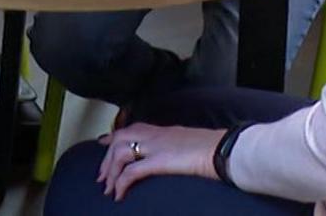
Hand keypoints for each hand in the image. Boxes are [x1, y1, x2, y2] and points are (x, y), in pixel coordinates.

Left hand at [95, 123, 224, 200]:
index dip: (113, 137)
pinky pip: (131, 172)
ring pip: (120, 154)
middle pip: (118, 141)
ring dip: (110, 172)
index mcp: (161, 130)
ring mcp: (155, 146)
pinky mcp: (158, 161)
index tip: (104, 143)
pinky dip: (121, 183)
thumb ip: (176, 146)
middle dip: (106, 159)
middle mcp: (153, 134)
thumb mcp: (188, 142)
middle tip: (101, 177)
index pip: (130, 129)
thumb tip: (174, 154)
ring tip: (108, 189)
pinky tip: (119, 195)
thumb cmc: (213, 148)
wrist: (223, 149)